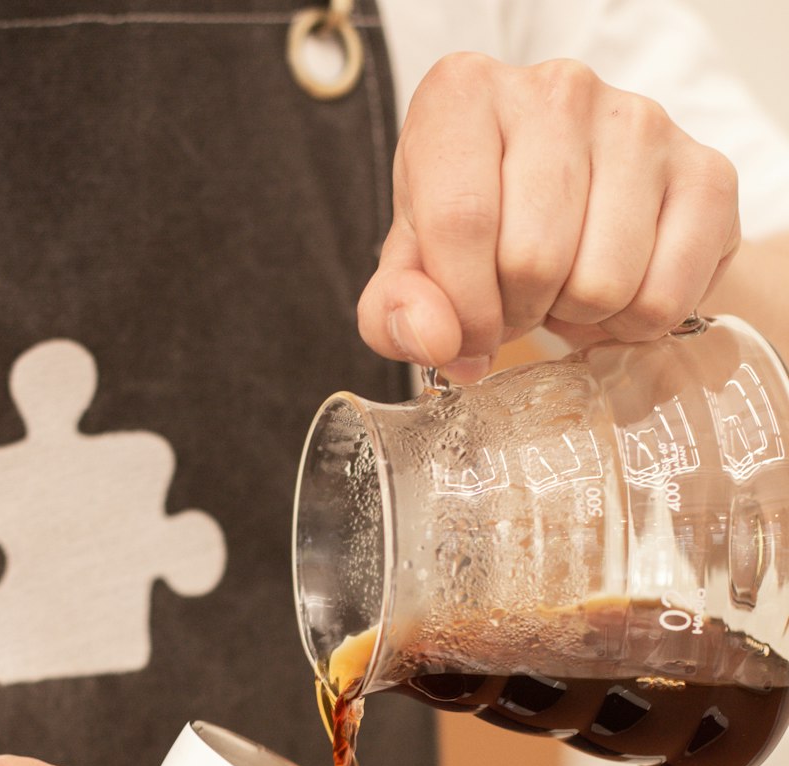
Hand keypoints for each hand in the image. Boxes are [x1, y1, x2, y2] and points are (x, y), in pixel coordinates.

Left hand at [358, 53, 740, 380]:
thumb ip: (396, 309)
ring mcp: (640, 122)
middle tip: (523, 298)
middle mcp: (557, 90)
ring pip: (602, 284)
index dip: (463, 308)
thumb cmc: (483, 226)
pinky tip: (618, 290)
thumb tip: (435, 339)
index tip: (468, 331)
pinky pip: (664, 299)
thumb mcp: (416, 265)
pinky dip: (634, 324)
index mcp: (463, 95)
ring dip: (579, 318)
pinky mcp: (706, 172)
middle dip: (521, 311)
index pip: (459, 221)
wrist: (578, 201)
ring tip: (568, 286)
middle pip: (534, 259)